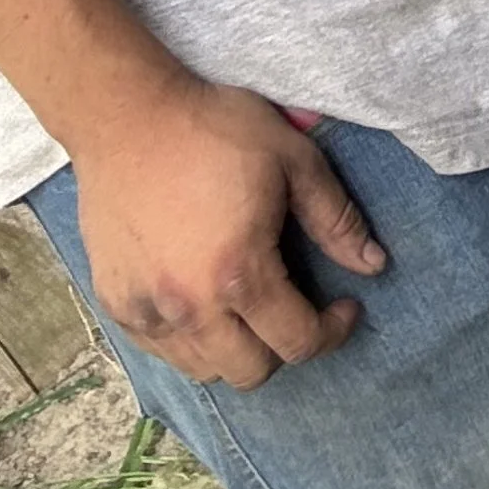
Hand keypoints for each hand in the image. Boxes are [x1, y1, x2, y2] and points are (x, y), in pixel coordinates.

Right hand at [72, 74, 385, 389]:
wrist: (126, 116)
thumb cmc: (213, 130)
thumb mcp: (293, 160)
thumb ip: (336, 219)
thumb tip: (374, 265)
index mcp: (239, 275)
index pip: (297, 342)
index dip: (333, 331)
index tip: (345, 305)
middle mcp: (189, 308)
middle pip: (250, 372)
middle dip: (285, 346)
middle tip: (296, 303)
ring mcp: (145, 310)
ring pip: (203, 368)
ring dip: (236, 347)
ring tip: (250, 302)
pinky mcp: (114, 303)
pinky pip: (161, 350)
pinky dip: (190, 339)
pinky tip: (203, 297)